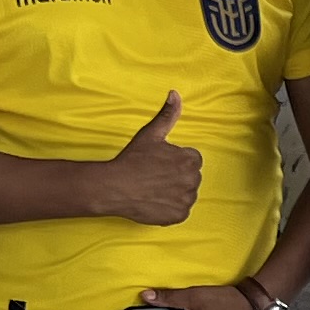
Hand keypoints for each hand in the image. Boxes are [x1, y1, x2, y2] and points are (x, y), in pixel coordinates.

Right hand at [92, 92, 202, 227]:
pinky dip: (170, 208)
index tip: (160, 163)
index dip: (175, 160)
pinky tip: (155, 201)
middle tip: (155, 176)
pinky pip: (180, 211)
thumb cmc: (133, 159)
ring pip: (186, 194)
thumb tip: (175, 94)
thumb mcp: (151, 134)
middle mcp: (193, 180)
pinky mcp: (179, 216)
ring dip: (174, 192)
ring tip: (154, 188)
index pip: (192, 160)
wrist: (115, 187)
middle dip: (177, 176)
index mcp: (190, 159)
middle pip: (190, 177)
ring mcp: (186, 200)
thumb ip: (167, 115)